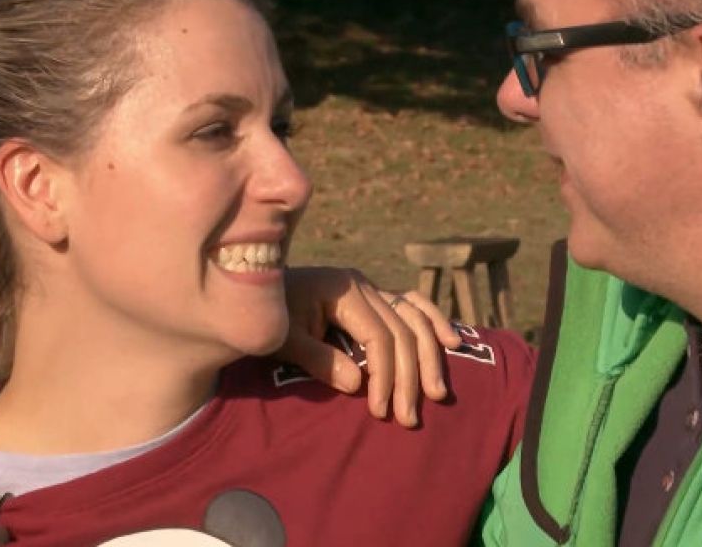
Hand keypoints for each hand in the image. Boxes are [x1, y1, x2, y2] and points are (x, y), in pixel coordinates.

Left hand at [278, 267, 461, 426]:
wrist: (250, 292)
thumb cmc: (265, 317)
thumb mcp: (282, 340)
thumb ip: (317, 359)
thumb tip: (357, 383)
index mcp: (342, 289)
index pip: (378, 336)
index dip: (384, 375)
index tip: (380, 410)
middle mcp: (363, 284)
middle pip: (402, 331)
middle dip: (409, 376)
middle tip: (409, 418)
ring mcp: (372, 288)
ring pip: (415, 319)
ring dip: (428, 357)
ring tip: (437, 394)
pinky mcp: (375, 297)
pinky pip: (413, 306)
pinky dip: (433, 322)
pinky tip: (452, 342)